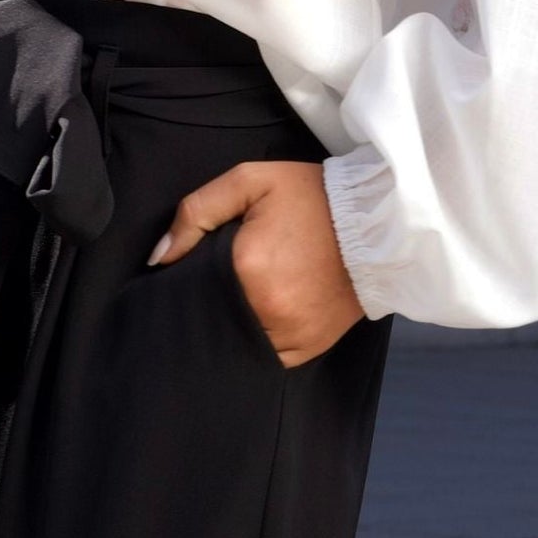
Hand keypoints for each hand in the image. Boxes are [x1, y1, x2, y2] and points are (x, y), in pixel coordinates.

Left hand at [151, 159, 363, 367]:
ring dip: (230, 330)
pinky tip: (256, 320)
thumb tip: (160, 257)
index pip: (191, 290)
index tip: (181, 276)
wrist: (377, 220)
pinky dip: (257, 342)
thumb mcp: (250, 181)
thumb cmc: (311, 197)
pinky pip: (268, 357)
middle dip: (204, 309)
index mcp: (247, 268)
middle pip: (212, 321)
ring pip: (238, 344)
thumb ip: (196, 212)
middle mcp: (267, 310)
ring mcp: (290, 334)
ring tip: (233, 305)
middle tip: (208, 289)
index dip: (181, 285)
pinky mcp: (309, 347)